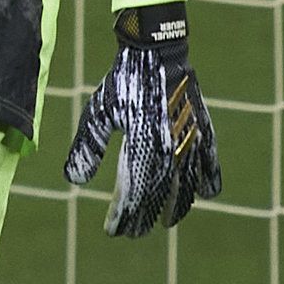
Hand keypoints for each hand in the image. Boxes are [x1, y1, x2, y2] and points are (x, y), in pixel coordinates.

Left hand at [63, 2, 220, 235]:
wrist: (156, 50)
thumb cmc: (122, 82)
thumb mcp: (98, 112)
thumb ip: (87, 147)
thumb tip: (73, 181)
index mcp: (141, 144)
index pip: (132, 192)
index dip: (123, 215)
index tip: (113, 231)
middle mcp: (168, 147)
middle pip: (159, 194)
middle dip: (146, 216)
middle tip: (134, 233)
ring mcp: (189, 139)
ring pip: (186, 184)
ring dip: (178, 206)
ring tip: (168, 222)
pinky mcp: (203, 128)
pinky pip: (210, 160)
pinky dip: (209, 178)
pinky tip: (207, 195)